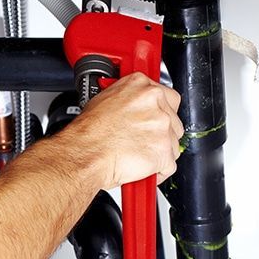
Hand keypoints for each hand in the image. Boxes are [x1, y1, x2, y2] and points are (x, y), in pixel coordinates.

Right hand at [69, 72, 183, 187]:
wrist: (84, 154)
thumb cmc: (88, 132)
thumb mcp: (104, 100)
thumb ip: (127, 99)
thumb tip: (131, 105)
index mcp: (142, 86)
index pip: (167, 96)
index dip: (160, 111)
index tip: (153, 119)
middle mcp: (155, 104)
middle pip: (173, 121)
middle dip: (161, 134)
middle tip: (142, 140)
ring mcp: (162, 127)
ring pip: (173, 143)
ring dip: (159, 152)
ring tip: (138, 156)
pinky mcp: (164, 151)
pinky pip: (169, 165)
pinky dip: (157, 171)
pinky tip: (142, 169)